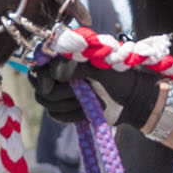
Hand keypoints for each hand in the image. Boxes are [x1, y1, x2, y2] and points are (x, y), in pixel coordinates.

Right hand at [29, 59, 163, 129]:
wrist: (133, 100)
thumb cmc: (120, 78)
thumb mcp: (100, 68)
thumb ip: (76, 66)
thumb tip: (54, 72)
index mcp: (69, 57)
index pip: (42, 64)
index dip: (44, 76)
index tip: (50, 86)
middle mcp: (62, 72)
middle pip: (39, 84)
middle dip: (58, 92)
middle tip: (79, 94)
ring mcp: (63, 90)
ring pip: (47, 101)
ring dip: (69, 105)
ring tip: (91, 102)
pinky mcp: (66, 108)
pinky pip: (56, 114)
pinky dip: (71, 115)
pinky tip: (87, 112)